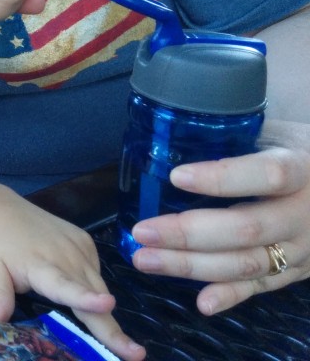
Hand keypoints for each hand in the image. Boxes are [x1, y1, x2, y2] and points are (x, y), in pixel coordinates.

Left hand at [0, 188, 146, 360]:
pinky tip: (87, 294)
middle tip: (136, 353)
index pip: (65, 286)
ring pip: (99, 286)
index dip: (86, 298)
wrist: (4, 210)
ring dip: (106, 312)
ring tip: (122, 343)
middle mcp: (66, 256)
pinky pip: (96, 271)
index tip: (106, 305)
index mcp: (42, 266)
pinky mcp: (86, 241)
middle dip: (113, 328)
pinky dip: (95, 287)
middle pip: (93, 296)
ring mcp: (79, 247)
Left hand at [130, 123, 309, 314]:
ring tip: (145, 259)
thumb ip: (234, 137)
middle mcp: (305, 213)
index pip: (267, 175)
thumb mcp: (273, 132)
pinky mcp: (298, 272)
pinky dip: (231, 296)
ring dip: (192, 266)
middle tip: (142, 231)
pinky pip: (263, 287)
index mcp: (301, 169)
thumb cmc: (290, 149)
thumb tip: (168, 134)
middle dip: (189, 233)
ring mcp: (303, 248)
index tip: (176, 177)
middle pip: (248, 227)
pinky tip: (201, 303)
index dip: (223, 178)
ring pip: (247, 262)